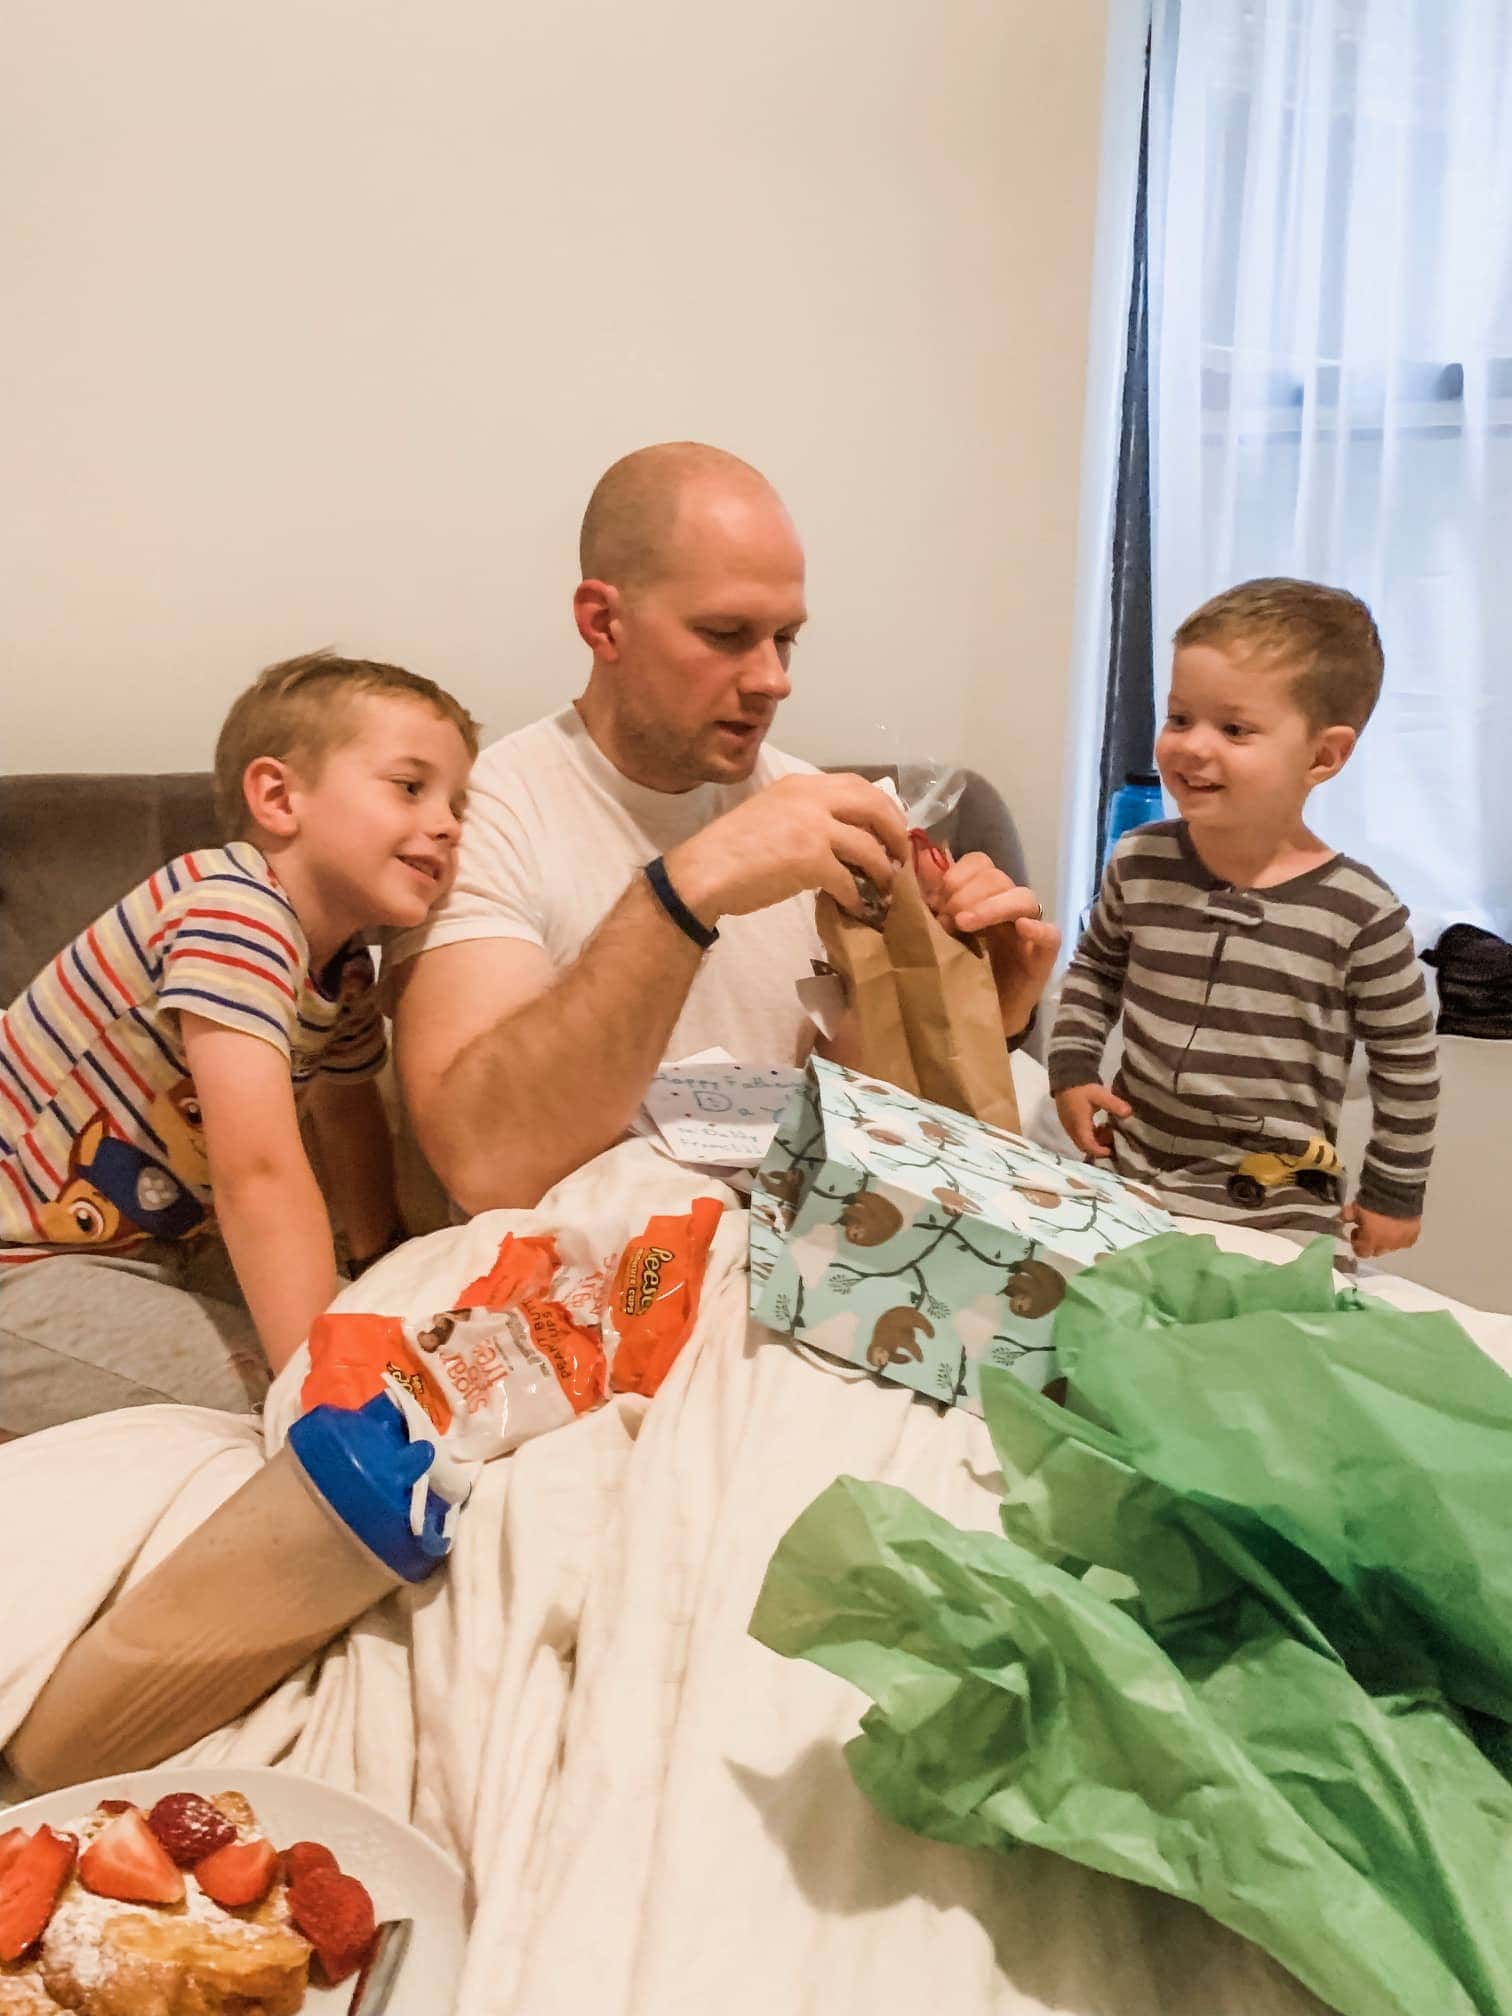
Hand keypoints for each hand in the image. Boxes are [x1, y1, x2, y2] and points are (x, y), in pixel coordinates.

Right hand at [665, 773, 907, 923]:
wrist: (704, 871)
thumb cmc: (732, 847)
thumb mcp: (771, 811)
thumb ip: (804, 812)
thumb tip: (839, 833)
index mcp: (802, 784)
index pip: (858, 785)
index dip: (883, 807)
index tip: (892, 827)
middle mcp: (812, 798)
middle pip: (875, 808)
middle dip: (895, 833)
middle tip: (901, 858)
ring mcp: (813, 827)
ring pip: (869, 847)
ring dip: (882, 872)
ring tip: (885, 889)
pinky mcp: (811, 860)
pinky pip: (849, 880)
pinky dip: (857, 898)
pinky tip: (858, 909)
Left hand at [914, 844, 1060, 1038]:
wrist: (974, 1018)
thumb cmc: (955, 974)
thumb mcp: (936, 937)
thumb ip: (930, 904)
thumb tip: (914, 865)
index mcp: (982, 898)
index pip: (980, 863)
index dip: (958, 873)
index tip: (937, 896)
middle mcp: (1007, 907)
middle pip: (998, 877)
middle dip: (968, 892)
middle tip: (947, 917)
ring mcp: (1028, 930)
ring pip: (1024, 898)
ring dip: (992, 905)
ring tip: (965, 922)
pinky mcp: (1043, 956)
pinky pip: (1051, 934)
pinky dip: (1037, 927)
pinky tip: (1020, 929)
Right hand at [1054, 1082, 1130, 1158]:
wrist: (1067, 1077)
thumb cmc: (1082, 1088)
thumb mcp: (1100, 1095)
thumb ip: (1114, 1105)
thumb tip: (1128, 1113)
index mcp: (1078, 1125)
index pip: (1088, 1146)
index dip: (1100, 1151)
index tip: (1112, 1150)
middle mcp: (1071, 1129)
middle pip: (1084, 1146)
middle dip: (1099, 1147)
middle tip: (1112, 1140)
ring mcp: (1068, 1126)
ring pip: (1082, 1140)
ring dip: (1095, 1140)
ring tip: (1108, 1129)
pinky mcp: (1068, 1121)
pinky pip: (1079, 1134)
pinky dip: (1090, 1134)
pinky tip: (1099, 1125)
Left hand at [1344, 1202, 1420, 1259]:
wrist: (1397, 1192)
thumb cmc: (1373, 1201)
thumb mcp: (1355, 1207)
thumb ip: (1347, 1216)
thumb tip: (1343, 1219)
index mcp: (1371, 1240)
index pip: (1362, 1252)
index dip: (1357, 1244)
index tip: (1356, 1232)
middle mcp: (1387, 1245)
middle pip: (1377, 1251)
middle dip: (1371, 1242)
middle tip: (1370, 1228)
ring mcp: (1402, 1241)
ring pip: (1392, 1247)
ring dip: (1386, 1240)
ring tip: (1385, 1226)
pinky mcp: (1414, 1234)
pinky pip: (1406, 1241)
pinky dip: (1400, 1237)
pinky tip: (1398, 1227)